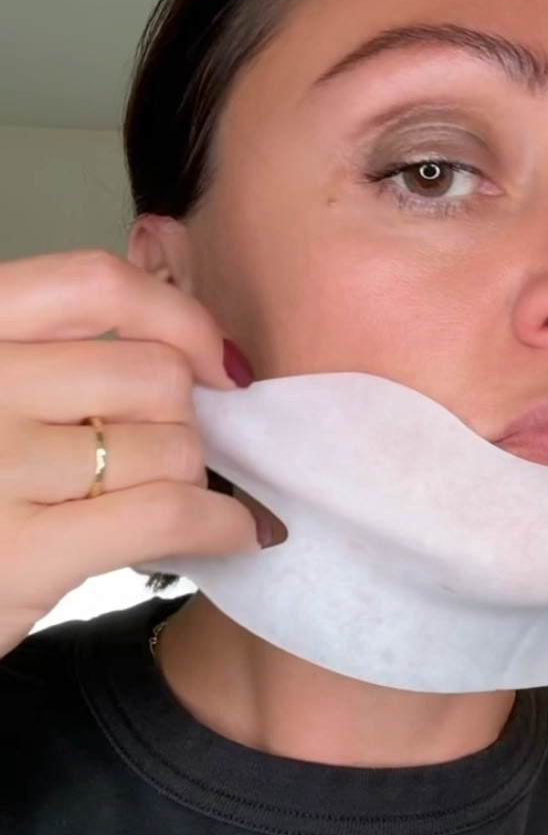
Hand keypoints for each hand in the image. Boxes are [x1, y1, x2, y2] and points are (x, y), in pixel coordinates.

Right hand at [0, 249, 261, 659]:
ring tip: (158, 505)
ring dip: (190, 481)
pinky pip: (168, 514)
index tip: (214, 363)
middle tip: (160, 461)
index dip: (178, 319)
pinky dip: (220, 524)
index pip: (95, 285)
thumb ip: (59, 356)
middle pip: (153, 374)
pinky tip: (235, 535)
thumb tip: (201, 354)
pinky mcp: (26, 550)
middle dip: (181, 422)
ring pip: (171, 447)